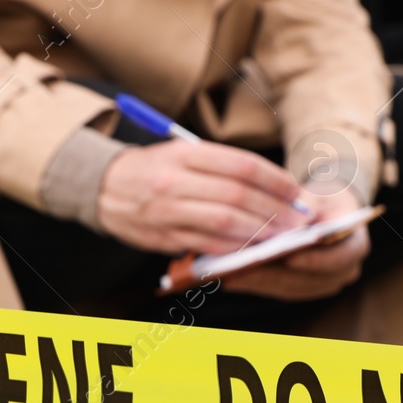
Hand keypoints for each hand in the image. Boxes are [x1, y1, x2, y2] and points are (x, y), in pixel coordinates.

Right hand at [95, 141, 309, 255]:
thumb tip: (271, 186)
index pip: (242, 165)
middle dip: (274, 209)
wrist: (104, 188)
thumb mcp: (182, 152)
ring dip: (259, 232)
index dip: (276, 180)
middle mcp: (175, 180)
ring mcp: (167, 210)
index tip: (296, 192)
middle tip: (298, 221)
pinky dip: (233, 248)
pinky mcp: (162, 235)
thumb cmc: (154, 169)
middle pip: (237, 195)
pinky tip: (252, 249)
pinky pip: (205, 244)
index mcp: (185, 153)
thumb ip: (221, 167)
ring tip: (282, 237)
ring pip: (224, 222)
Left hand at [221, 188, 370, 300]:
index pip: (339, 258)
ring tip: (229, 273)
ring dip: (257, 282)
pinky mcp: (301, 289)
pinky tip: (230, 276)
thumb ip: (307, 207)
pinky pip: (277, 289)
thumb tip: (288, 220)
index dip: (315, 260)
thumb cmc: (321, 199)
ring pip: (289, 288)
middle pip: (307, 280)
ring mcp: (322, 284)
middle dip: (273, 274)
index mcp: (355, 246)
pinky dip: (254, 283)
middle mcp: (344, 272)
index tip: (290, 256)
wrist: (324, 211)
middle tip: (243, 268)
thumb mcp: (318, 194)